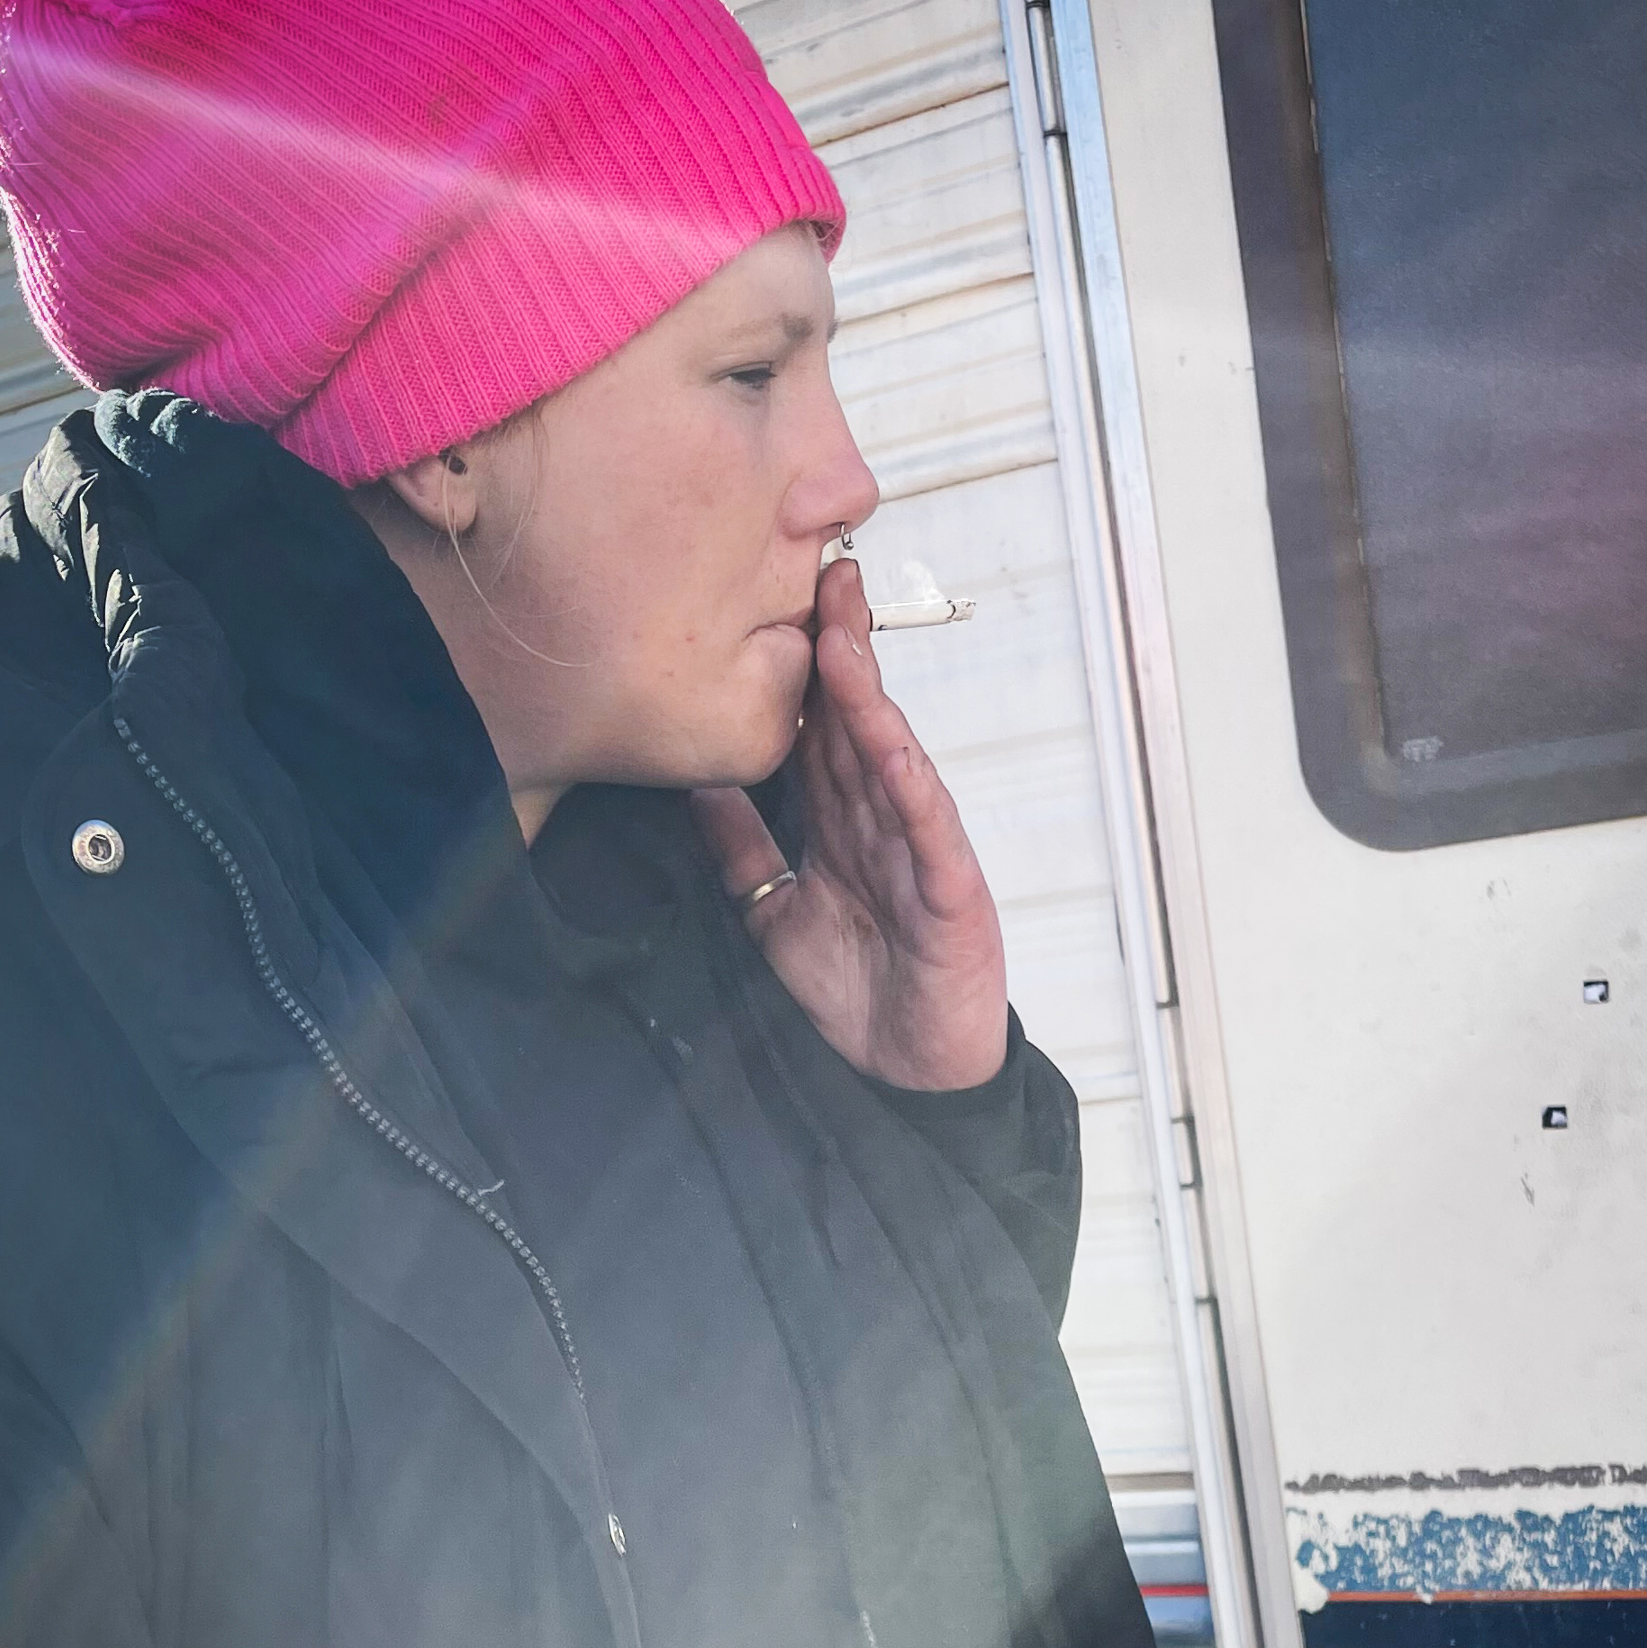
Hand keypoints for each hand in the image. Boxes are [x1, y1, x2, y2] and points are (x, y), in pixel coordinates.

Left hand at [691, 557, 1007, 1091]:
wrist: (904, 1075)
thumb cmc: (854, 992)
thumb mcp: (772, 912)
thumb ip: (741, 850)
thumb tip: (697, 786)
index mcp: (841, 822)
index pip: (819, 729)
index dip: (800, 667)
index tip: (777, 599)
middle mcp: (882, 822)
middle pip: (857, 721)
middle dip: (841, 648)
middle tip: (823, 572)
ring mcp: (919, 851)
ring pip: (889, 759)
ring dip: (868, 698)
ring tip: (843, 635)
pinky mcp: (949, 892)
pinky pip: (925, 829)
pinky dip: (909, 784)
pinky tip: (889, 741)